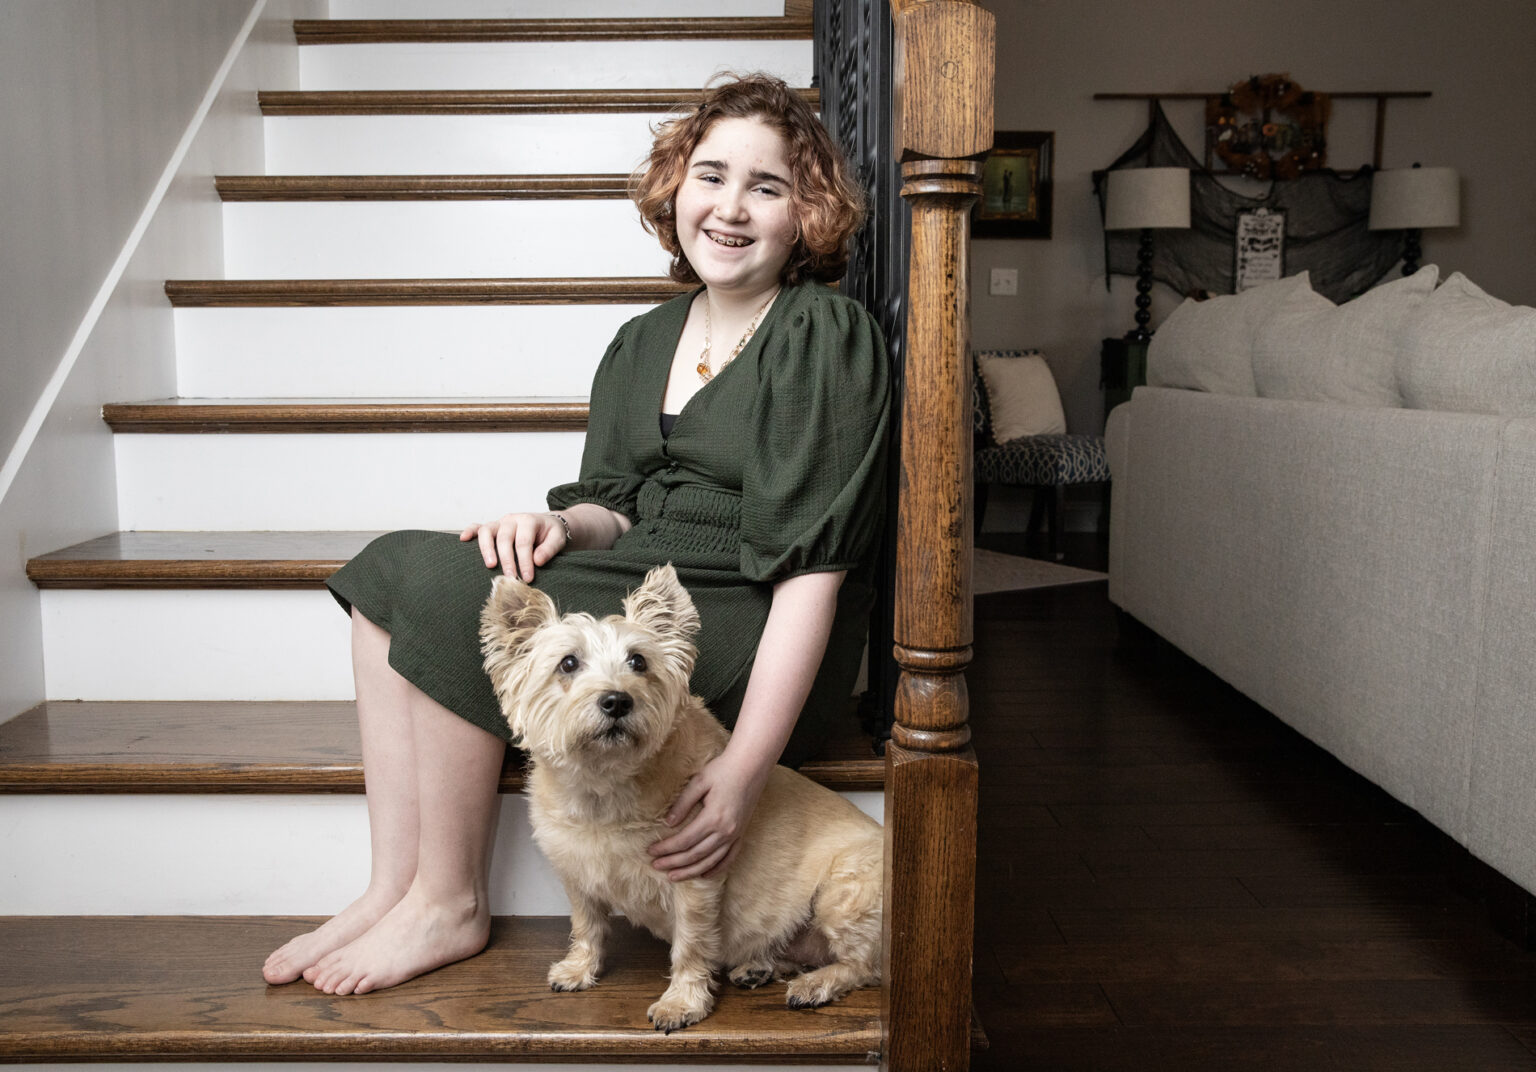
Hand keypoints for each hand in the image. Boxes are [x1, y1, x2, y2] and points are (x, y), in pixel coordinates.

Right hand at [460, 512, 568, 581]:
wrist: (547, 524)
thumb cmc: (551, 534)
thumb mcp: (558, 539)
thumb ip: (549, 549)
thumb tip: (537, 561)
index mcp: (528, 521)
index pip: (524, 542)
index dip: (525, 561)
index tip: (528, 578)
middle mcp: (512, 520)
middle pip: (505, 538)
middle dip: (507, 560)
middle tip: (510, 578)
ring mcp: (500, 523)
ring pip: (488, 531)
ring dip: (486, 549)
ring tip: (490, 565)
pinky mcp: (493, 527)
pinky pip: (478, 526)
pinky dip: (469, 531)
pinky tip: (463, 539)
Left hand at [648, 752, 768, 881]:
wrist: (752, 765)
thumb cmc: (723, 769)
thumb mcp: (699, 781)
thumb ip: (682, 803)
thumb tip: (668, 823)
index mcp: (713, 817)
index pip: (684, 840)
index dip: (666, 848)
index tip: (651, 851)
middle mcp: (726, 831)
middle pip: (695, 855)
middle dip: (673, 863)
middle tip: (656, 866)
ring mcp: (735, 834)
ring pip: (710, 861)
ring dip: (690, 871)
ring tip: (673, 876)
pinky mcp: (741, 834)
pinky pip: (729, 858)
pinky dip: (716, 869)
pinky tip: (703, 875)